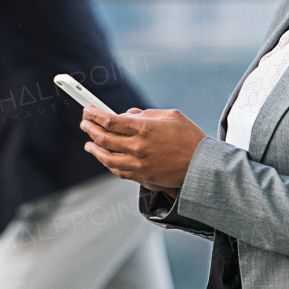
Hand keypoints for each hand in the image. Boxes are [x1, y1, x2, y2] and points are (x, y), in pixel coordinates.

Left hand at [80, 106, 206, 193]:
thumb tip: (127, 115)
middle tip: (84, 123)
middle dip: (90, 128)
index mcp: (145, 129)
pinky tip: (104, 157)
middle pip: (104, 138)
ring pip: (107, 158)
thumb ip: (146, 114)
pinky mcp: (142, 177)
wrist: (203, 167)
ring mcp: (139, 165)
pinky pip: (118, 171)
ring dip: (94, 149)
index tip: (88, 110)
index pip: (110, 121)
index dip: (95, 115)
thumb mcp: (171, 116)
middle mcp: (138, 148)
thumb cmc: (190, 138)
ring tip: (88, 143)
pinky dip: (108, 163)